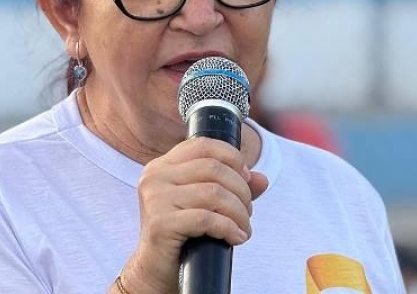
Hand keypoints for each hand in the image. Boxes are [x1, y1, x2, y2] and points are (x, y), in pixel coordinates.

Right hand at [121, 138, 268, 293]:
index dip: (232, 157)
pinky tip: (236, 238)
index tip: (246, 178)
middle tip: (247, 212)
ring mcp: (155, 199)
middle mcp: (154, 177)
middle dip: (241, 191)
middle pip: (213, 169)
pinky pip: (206, 219)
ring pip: (213, 193)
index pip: (203, 145)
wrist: (156, 271)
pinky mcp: (160, 224)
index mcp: (162, 166)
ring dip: (239, 212)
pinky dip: (229, 228)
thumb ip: (232, 187)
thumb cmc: (182, 235)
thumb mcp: (206, 205)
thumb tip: (262, 179)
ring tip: (244, 227)